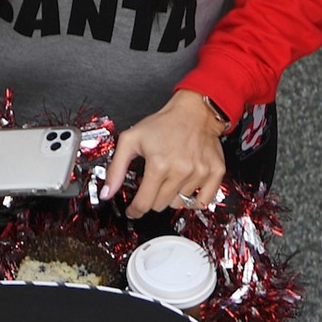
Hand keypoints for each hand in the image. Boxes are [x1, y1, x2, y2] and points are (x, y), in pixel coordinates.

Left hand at [102, 91, 227, 218]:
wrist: (195, 111)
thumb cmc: (164, 124)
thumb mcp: (131, 140)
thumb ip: (116, 169)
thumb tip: (107, 193)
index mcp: (159, 164)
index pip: (143, 203)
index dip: (135, 210)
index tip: (133, 210)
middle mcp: (181, 170)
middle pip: (160, 205)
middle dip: (152, 199)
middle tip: (152, 184)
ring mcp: (200, 173)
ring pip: (179, 204)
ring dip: (172, 196)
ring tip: (170, 179)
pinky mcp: (215, 172)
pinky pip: (203, 202)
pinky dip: (194, 201)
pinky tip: (186, 189)